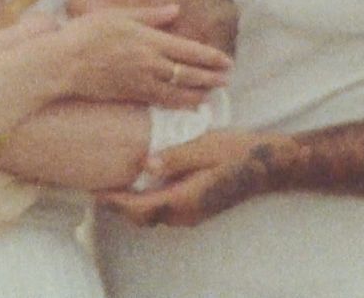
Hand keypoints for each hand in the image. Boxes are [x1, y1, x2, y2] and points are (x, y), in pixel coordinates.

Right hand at [55, 6, 231, 107]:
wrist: (64, 63)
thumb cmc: (88, 32)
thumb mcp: (119, 14)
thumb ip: (150, 15)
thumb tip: (175, 10)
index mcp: (150, 40)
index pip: (190, 50)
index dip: (211, 57)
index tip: (227, 61)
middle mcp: (151, 64)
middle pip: (189, 73)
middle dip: (211, 77)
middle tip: (227, 79)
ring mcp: (141, 82)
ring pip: (179, 92)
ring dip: (199, 93)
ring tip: (212, 93)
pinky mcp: (131, 96)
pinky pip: (162, 102)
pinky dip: (180, 104)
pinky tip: (189, 105)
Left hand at [96, 129, 293, 226]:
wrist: (268, 165)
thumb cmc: (237, 151)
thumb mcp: (204, 147)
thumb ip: (175, 157)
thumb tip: (145, 164)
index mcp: (184, 199)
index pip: (140, 208)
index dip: (115, 202)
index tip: (95, 191)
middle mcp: (186, 213)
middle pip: (143, 217)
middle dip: (120, 206)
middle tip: (98, 189)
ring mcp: (194, 213)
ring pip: (154, 215)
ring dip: (134, 205)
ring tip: (115, 186)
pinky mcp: (199, 207)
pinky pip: (166, 210)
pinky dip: (149, 202)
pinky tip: (144, 183)